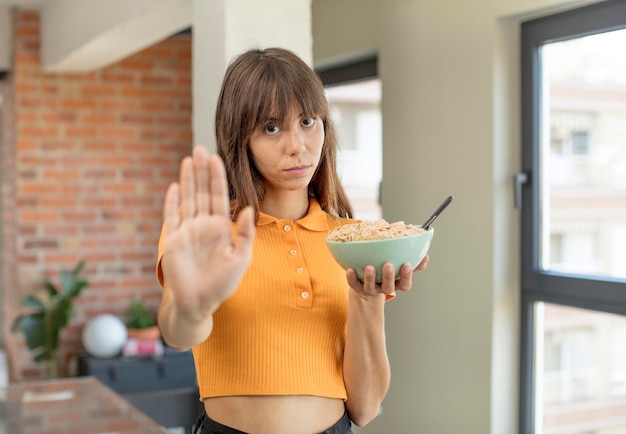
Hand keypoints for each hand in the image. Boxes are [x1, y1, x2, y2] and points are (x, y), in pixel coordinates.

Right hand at [160, 146, 254, 320]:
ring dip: (188, 180)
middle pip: (202, 192)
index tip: (216, 158)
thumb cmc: (222, 284)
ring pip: (188, 199)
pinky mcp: (172, 240)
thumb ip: (245, 234)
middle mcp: (202, 225)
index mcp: (220, 228)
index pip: (219, 197)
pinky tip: (175, 186)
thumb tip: (249, 209)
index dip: (217, 178)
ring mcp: (186, 231)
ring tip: (188, 159)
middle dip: (201, 171)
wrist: (198, 303)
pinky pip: (171, 217)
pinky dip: (172, 202)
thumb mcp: (240, 259)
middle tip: (200, 148)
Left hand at [346, 255, 428, 297]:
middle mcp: (383, 288)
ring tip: (370, 266)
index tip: (406, 264)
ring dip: (370, 277)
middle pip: (388, 287)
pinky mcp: (357, 287)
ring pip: (371, 287)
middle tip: (388, 264)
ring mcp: (370, 289)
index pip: (404, 284)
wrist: (367, 284)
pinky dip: (351, 278)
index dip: (406, 276)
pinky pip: (354, 284)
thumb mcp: (400, 268)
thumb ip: (414, 263)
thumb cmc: (387, 272)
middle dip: (388, 276)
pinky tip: (349, 269)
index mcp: (396, 284)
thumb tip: (425, 256)